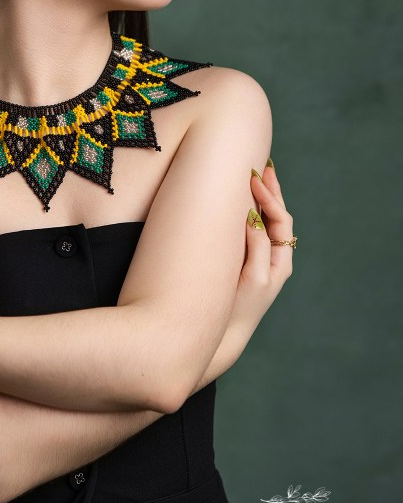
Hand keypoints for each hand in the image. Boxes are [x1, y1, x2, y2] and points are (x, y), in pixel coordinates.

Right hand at [227, 162, 293, 339]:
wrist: (221, 335)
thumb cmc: (238, 308)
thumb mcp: (254, 277)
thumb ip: (257, 246)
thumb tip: (255, 216)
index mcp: (280, 262)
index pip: (281, 221)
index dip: (270, 198)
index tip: (254, 180)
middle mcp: (273, 259)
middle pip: (278, 217)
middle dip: (271, 192)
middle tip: (263, 167)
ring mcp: (258, 261)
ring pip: (265, 223)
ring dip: (261, 199)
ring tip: (256, 177)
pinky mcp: (242, 262)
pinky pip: (250, 232)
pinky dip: (248, 212)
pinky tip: (239, 201)